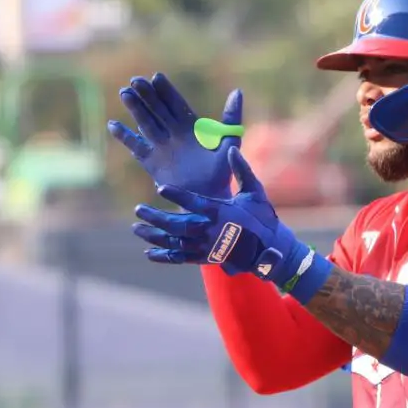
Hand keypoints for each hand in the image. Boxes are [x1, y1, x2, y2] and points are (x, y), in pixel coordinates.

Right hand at [108, 72, 243, 198]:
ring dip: (136, 109)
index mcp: (191, 126)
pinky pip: (136, 147)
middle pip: (158, 110)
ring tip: (125, 93)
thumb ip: (231, 117)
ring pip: (146, 123)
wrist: (209, 196)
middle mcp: (173, 133)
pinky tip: (113, 125)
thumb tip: (237, 91)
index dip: (166, 90)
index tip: (156, 76)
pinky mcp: (151, 162)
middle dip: (147, 95)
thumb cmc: (222, 170)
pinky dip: (125, 137)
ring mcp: (161, 146)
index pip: (176, 103)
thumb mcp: (229, 140)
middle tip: (136, 81)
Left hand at [132, 146, 333, 302]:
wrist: (270, 249)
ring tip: (137, 229)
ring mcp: (207, 246)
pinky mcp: (206, 258)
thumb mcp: (255, 191)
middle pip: (177, 224)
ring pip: (174, 242)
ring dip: (154, 236)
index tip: (160, 188)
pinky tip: (149, 252)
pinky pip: (180, 258)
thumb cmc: (263, 217)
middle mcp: (211, 230)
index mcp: (221, 211)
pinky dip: (164, 256)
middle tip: (138, 210)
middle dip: (156, 217)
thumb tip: (232, 149)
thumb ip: (242, 170)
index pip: (194, 202)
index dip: (176, 195)